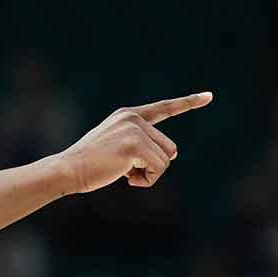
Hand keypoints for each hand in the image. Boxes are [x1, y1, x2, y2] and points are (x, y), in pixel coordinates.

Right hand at [56, 92, 212, 192]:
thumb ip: (142, 146)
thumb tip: (172, 155)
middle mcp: (133, 118)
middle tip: (128, 172)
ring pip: (166, 159)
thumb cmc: (91, 165)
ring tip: (126, 175)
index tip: (209, 96)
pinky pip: (159, 168)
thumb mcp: (117, 149)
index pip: (164, 108)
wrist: (68, 169)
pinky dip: (148, 180)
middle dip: (154, 165)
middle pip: (169, 147)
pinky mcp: (135, 144)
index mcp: (128, 115)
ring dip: (151, 174)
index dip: (188, 102)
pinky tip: (127, 180)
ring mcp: (134, 129)